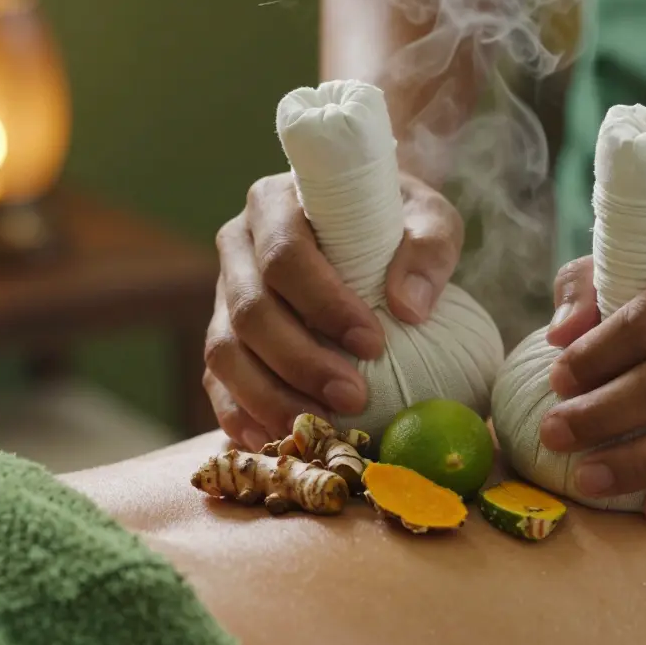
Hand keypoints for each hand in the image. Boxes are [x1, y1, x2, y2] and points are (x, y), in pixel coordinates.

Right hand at [204, 171, 462, 449]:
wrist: (368, 232)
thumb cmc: (394, 221)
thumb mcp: (426, 216)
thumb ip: (429, 247)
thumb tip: (409, 306)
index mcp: (274, 204)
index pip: (284, 254)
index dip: (322, 303)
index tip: (372, 342)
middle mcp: (237, 247)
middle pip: (251, 311)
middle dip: (301, 362)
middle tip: (354, 398)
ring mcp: (223, 297)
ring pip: (225, 353)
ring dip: (271, 397)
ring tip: (322, 429)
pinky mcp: (225, 340)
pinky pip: (217, 383)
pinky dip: (242, 416)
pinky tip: (277, 441)